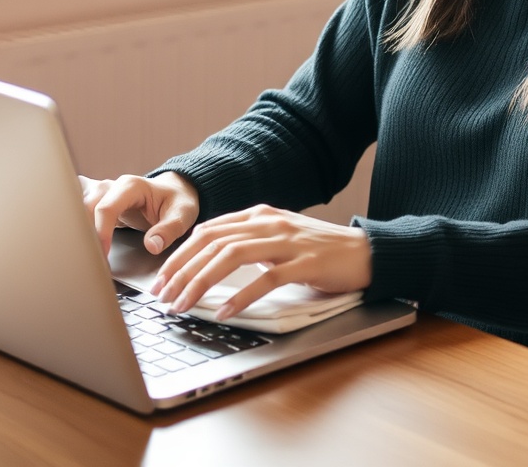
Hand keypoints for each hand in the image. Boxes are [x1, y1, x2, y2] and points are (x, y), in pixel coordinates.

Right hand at [80, 172, 199, 256]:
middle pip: (85, 208)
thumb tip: (152, 246)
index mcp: (131, 187)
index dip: (100, 232)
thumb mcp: (182, 214)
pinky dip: (72, 222)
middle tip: (88, 260)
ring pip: (77, 209)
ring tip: (78, 255)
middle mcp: (112, 187)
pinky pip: (77, 209)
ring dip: (76, 230)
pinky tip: (68, 238)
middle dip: (83, 234)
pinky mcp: (97, 203)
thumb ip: (168, 230)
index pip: (106, 208)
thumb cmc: (177, 200)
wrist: (174, 190)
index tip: (102, 254)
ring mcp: (102, 193)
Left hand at [153, 204, 372, 319]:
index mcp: (258, 216)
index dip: (179, 254)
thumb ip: (248, 243)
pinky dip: (241, 296)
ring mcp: (287, 242)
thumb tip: (209, 261)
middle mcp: (268, 224)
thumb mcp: (278, 238)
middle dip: (181, 270)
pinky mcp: (305, 263)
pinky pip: (266, 279)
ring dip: (201, 282)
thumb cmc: (320, 250)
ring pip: (231, 257)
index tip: (161, 278)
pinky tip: (225, 312)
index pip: (207, 231)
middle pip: (212, 242)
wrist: (365, 251)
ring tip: (184, 304)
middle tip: (163, 295)